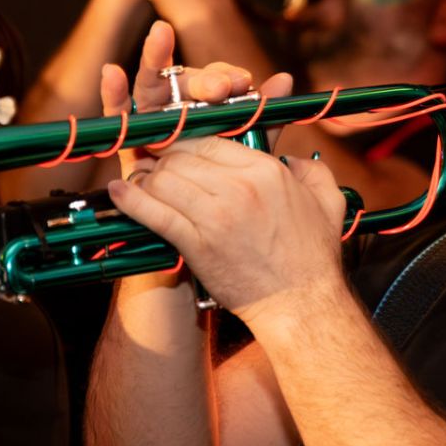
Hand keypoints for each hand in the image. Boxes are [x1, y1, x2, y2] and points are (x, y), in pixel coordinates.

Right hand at [100, 20, 294, 178]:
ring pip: (151, 87)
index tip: (242, 82)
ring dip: (155, 60)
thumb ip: (264, 118)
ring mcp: (151, 120)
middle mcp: (179, 108)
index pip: (218, 82)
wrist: (206, 222)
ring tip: (160, 35)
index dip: (227, 77)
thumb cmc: (228, 187)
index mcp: (210, 106)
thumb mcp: (249, 155)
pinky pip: (118, 114)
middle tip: (220, 86)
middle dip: (201, 79)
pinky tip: (112, 72)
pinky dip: (113, 92)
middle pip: (185, 82)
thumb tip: (286, 78)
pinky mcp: (127, 137)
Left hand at [104, 121, 349, 321]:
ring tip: (140, 182)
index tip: (177, 149)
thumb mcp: (327, 202)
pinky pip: (155, 213)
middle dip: (164, 159)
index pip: (211, 140)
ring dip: (147, 179)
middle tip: (155, 167)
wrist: (301, 305)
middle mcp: (239, 187)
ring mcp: (216, 216)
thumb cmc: (313, 257)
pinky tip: (118, 192)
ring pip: (164, 180)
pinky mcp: (197, 245)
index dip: (187, 142)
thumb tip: (292, 158)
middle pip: (182, 157)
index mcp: (266, 171)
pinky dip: (131, 201)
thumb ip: (311, 170)